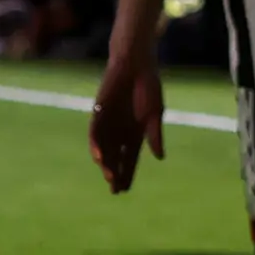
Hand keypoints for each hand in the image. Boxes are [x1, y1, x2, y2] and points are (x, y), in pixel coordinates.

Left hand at [87, 49, 166, 191]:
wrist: (135, 64)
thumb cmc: (148, 87)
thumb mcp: (154, 114)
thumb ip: (155, 135)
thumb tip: (159, 158)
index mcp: (135, 135)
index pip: (129, 160)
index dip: (127, 175)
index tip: (125, 190)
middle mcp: (119, 132)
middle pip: (115, 159)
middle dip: (114, 174)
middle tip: (115, 189)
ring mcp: (108, 123)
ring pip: (103, 149)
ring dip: (105, 163)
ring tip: (108, 176)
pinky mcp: (98, 113)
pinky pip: (95, 133)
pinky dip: (96, 146)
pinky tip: (98, 157)